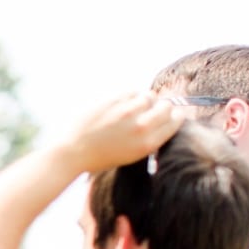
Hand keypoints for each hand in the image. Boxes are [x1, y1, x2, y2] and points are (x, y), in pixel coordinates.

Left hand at [60, 91, 185, 175]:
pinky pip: (132, 92)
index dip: (174, 115)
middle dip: (162, 106)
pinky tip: (122, 105)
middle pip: (166, 106)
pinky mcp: (114, 101)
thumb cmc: (100, 156)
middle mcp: (141, 127)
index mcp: (148, 144)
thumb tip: (162, 120)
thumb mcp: (131, 155)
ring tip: (135, 108)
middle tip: (152, 110)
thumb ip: (148, 138)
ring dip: (145, 100)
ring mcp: (127, 113)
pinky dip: (130, 97)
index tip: (169, 115)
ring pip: (149, 96)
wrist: (73, 152)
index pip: (175, 120)